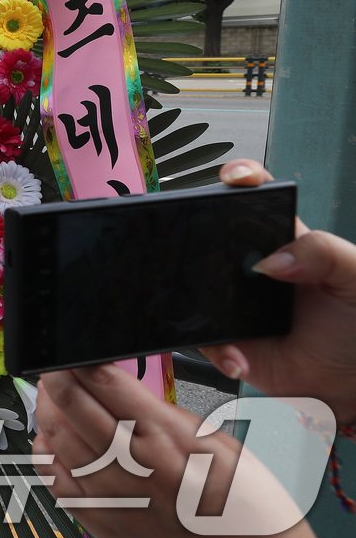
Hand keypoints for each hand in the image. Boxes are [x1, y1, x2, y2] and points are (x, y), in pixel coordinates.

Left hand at [33, 364, 320, 537]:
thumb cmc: (244, 506)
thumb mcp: (216, 441)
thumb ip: (163, 412)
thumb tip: (122, 386)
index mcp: (162, 435)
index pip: (100, 380)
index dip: (79, 358)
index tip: (74, 350)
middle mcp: (128, 463)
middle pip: (68, 404)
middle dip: (55, 377)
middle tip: (56, 368)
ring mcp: (107, 494)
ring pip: (53, 437)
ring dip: (47, 409)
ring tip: (53, 397)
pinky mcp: (98, 519)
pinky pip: (53, 479)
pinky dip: (46, 451)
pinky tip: (52, 440)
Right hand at [200, 159, 355, 422]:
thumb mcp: (354, 274)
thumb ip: (322, 252)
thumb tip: (272, 259)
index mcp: (283, 240)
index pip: (256, 200)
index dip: (240, 180)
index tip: (234, 177)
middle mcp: (252, 268)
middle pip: (211, 240)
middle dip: (198, 241)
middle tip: (207, 257)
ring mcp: (235, 304)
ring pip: (196, 290)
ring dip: (199, 304)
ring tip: (228, 325)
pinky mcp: (229, 342)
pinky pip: (205, 341)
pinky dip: (218, 351)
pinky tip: (239, 359)